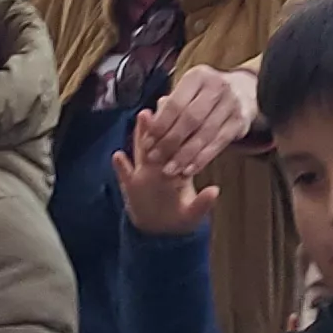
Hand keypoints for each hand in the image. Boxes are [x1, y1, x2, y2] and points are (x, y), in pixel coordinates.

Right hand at [110, 123, 221, 237]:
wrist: (159, 231)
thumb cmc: (179, 217)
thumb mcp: (193, 213)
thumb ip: (202, 203)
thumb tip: (215, 191)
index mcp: (178, 168)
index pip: (181, 147)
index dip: (183, 131)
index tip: (187, 112)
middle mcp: (160, 166)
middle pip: (161, 141)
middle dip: (162, 122)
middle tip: (164, 101)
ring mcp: (144, 174)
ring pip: (143, 149)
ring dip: (142, 133)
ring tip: (142, 115)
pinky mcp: (131, 186)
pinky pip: (125, 174)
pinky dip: (121, 167)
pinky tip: (117, 156)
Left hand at [132, 66, 256, 181]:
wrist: (243, 91)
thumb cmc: (204, 94)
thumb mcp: (187, 90)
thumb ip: (168, 107)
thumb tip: (147, 126)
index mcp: (198, 76)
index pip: (175, 104)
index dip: (159, 125)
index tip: (146, 143)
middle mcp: (217, 87)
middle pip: (190, 119)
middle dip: (170, 142)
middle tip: (154, 159)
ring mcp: (232, 104)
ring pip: (205, 134)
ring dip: (185, 155)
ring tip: (170, 169)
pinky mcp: (240, 122)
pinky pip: (218, 144)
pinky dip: (202, 158)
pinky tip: (189, 169)